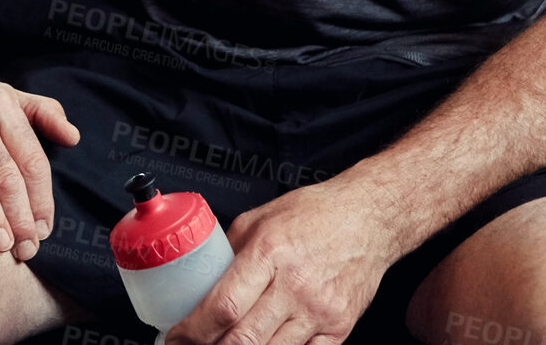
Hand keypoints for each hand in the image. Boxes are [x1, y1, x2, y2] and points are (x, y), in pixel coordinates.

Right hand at [0, 65, 78, 260]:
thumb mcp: (4, 95)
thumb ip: (42, 112)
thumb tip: (73, 137)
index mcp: (4, 106)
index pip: (31, 158)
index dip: (41, 198)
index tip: (44, 229)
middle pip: (6, 172)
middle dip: (20, 215)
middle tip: (26, 248)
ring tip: (2, 244)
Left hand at [168, 178, 395, 344]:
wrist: (368, 217)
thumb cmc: (313, 214)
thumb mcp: (260, 219)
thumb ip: (229, 251)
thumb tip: (197, 279)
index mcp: (269, 252)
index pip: (223, 305)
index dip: (193, 331)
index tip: (176, 337)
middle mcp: (295, 284)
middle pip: (242, 340)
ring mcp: (319, 310)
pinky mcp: (339, 327)